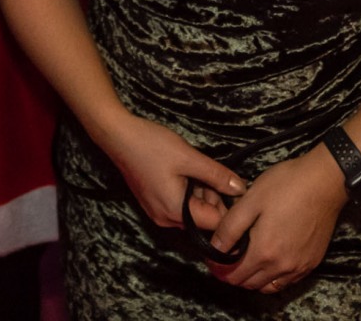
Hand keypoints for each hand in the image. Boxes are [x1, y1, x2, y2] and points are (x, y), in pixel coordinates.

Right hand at [101, 114, 244, 232]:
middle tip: (212, 172)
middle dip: (214, 197)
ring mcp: (158, 213)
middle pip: (203, 218)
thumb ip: (217, 176)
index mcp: (176, 212)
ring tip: (197, 168)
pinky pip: (179, 204)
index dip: (229, 208)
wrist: (118, 136)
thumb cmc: (152, 146)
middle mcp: (166, 220)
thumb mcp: (189, 158)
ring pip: (192, 210)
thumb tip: (241, 189)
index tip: (235, 189)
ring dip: (201, 192)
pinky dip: (189, 191)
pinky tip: (186, 171)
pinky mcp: (154, 203)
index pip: (214, 224)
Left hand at [207, 147, 347, 293]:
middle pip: (250, 285)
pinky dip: (274, 277)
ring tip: (249, 259)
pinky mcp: (312, 262)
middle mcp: (282, 266)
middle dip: (235, 275)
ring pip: (269, 287)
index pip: (234, 276)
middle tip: (229, 257)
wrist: (326, 180)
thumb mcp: (251, 200)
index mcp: (264, 252)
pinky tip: (271, 259)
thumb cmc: (287, 185)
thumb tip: (214, 249)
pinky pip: (288, 281)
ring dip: (255, 279)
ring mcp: (300, 267)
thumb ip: (230, 228)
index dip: (220, 269)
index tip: (214, 258)